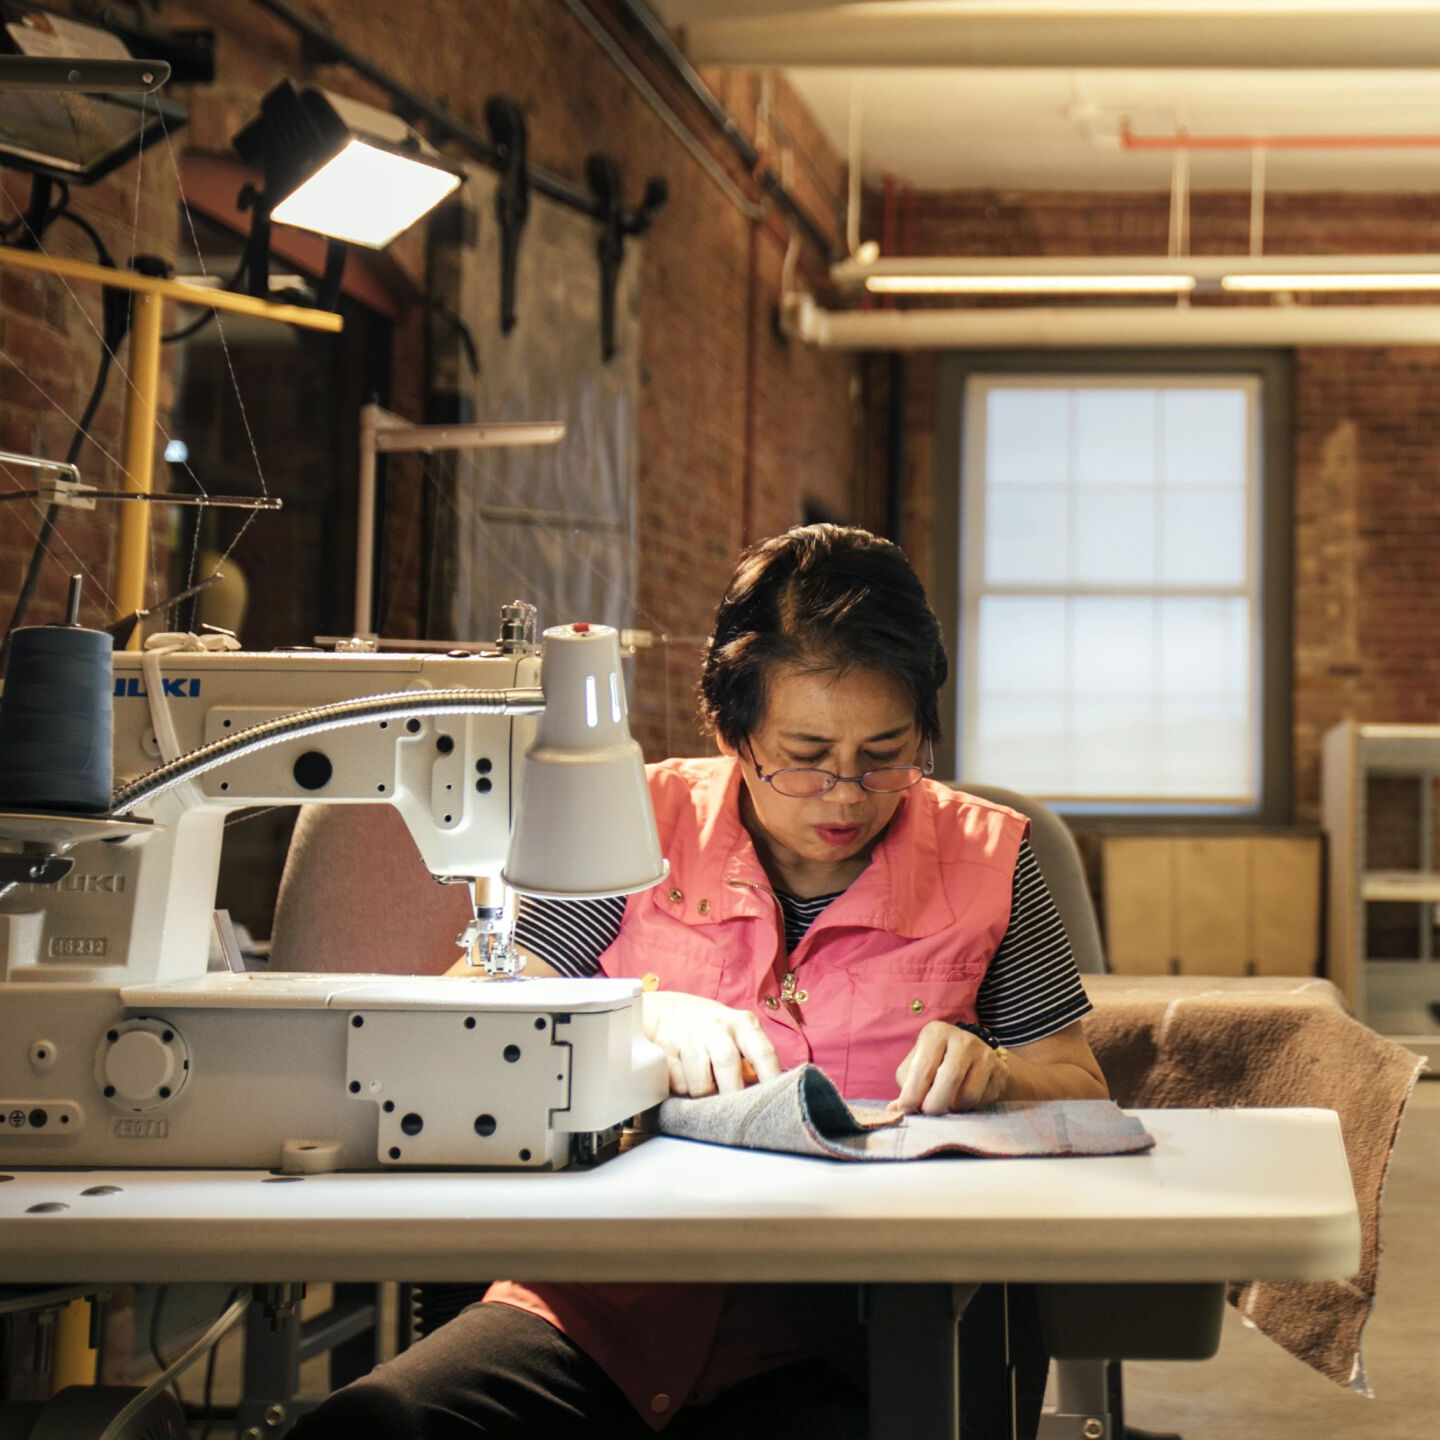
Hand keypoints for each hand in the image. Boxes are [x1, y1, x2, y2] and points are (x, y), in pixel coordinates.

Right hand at [641, 991, 782, 1096]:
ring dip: (703, 1094)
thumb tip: (764, 1095)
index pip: (764, 1054)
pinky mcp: (666, 1047)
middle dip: (731, 1094)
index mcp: (743, 1024)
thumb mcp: (736, 1034)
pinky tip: (686, 1077)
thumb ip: (752, 1061)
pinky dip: (683, 1089)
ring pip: (700, 1083)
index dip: (771, 1082)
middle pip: (728, 1065)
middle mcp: (718, 1027)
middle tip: (732, 1109)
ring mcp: (690, 1035)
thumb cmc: (710, 1028)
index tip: (771, 1104)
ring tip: (704, 1085)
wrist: (666, 1009)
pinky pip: (678, 1084)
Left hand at [888, 1021, 1009, 1114]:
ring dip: (953, 1109)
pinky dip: (969, 1109)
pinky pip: (983, 1100)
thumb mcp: (916, 1068)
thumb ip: (906, 1087)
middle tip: (928, 1114)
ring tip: (946, 1105)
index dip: (913, 1093)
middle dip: (935, 1104)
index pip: (923, 1067)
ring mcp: (985, 1053)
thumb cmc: (934, 1064)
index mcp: (936, 1032)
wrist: (971, 1058)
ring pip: (968, 1094)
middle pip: (950, 1079)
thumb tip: (894, 1110)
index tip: (906, 1109)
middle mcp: (964, 1038)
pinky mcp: (1001, 1070)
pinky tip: (963, 1100)